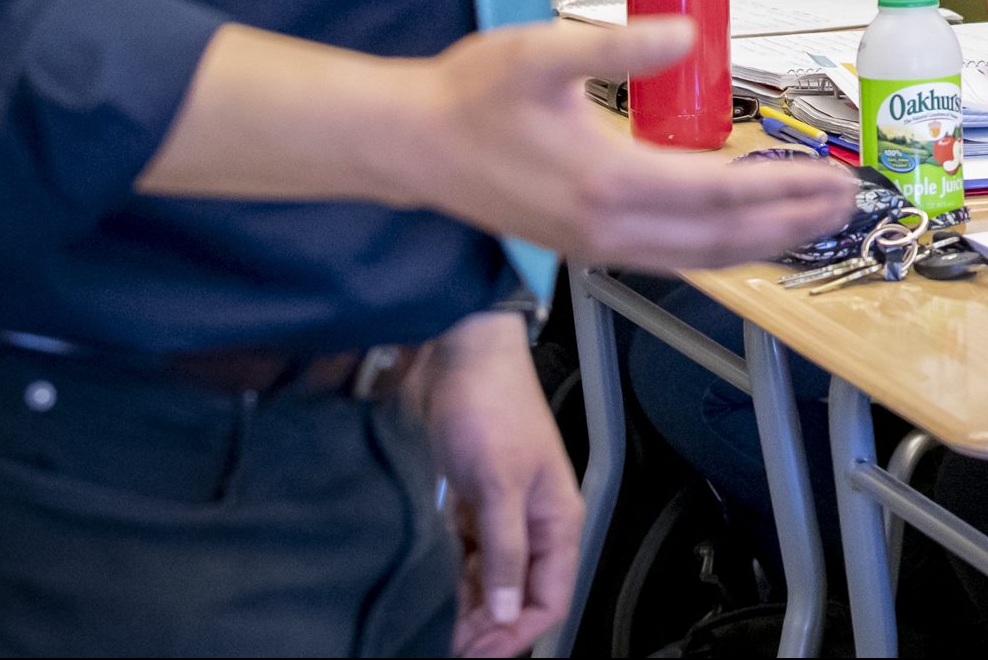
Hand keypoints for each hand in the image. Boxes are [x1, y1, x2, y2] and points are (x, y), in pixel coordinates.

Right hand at [388, 19, 856, 268]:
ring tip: (813, 221)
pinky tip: (743, 233)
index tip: (831, 175)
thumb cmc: (471, 94)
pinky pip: (673, 258)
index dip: (783, 187)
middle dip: (791, 222)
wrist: (409, 146)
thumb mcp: (543, 52)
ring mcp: (598, 246)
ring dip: (763, 241)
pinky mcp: (586, 245)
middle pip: (723, 238)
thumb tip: (685, 35)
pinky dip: (721, 248)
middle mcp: (610, 228)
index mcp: (608, 182)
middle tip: (847, 202)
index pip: (720, 194)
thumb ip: (619, 43)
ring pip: (701, 258)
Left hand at [415, 309, 579, 656]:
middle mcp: (531, 523)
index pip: (549, 599)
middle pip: (518, 597)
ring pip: (489, 582)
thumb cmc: (491, 407)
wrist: (459, 357)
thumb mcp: (500, 484)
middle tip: (448, 648)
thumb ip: (507, 551)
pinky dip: (451, 581)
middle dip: (488, 628)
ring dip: (466, 609)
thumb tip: (507, 612)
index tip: (478, 653)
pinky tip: (431, 596)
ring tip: (435, 630)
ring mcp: (499, 514)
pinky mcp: (468, 504)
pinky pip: (465, 559)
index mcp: (556, 520)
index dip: (518, 634)